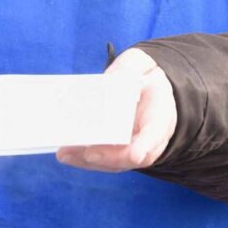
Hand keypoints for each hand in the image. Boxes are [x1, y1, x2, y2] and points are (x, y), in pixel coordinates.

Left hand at [57, 48, 176, 172]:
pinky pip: (103, 160)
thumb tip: (110, 81)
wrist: (148, 89)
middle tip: (88, 152)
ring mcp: (133, 148)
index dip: (147, 144)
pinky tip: (66, 154)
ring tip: (66, 153)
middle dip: (110, 156)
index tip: (136, 154)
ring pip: (116, 162)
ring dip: (90, 160)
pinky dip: (84, 159)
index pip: (156, 133)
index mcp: (161, 113)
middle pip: (133, 155)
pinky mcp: (116, 151)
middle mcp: (150, 138)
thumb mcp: (140, 64)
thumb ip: (127, 70)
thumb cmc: (143, 76)